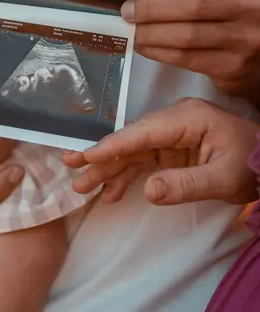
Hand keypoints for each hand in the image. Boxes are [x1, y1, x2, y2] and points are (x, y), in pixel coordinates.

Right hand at [64, 98, 257, 205]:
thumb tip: (147, 191)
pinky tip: (112, 192)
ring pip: (133, 151)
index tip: (86, 155)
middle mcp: (174, 122)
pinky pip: (143, 161)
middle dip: (102, 155)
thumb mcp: (223, 178)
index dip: (113, 144)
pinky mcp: (171, 150)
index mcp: (187, 119)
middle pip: (132, 139)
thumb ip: (186, 184)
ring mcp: (171, 136)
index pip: (143, 131)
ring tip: (83, 186)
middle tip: (71, 166)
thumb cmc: (251, 164)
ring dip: (109, 168)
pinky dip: (127, 176)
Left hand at [120, 0, 259, 99]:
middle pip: (190, 3)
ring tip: (131, 31)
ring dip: (151, 33)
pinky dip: (160, 52)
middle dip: (150, 7)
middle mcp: (247, 5)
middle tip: (126, 12)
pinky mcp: (233, 67)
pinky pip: (188, 59)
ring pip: (187, 35)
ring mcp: (242, 38)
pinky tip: (144, 47)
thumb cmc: (242, 12)